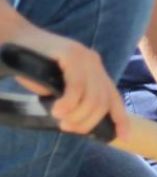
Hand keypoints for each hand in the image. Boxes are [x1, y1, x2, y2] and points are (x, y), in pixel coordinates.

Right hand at [5, 22, 127, 138]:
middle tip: (67, 127)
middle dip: (87, 122)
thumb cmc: (32, 68)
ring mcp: (84, 57)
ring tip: (60, 119)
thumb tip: (83, 124)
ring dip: (77, 115)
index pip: (114, 97)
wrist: (13, 40)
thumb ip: (73, 101)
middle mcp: (94, 63)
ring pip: (93, 98)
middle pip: (103, 103)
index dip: (121, 118)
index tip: (123, 137)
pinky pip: (77, 87)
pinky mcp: (71, 53)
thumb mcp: (58, 89)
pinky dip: (69, 103)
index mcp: (95, 71)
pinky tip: (57, 110)